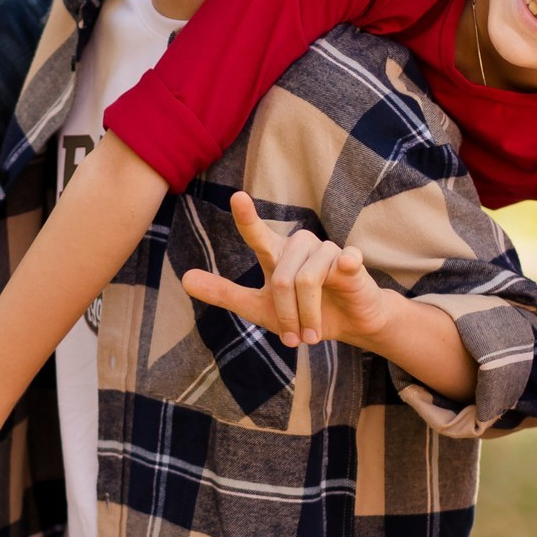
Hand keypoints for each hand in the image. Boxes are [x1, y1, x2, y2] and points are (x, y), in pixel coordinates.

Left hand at [179, 192, 394, 349]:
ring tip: (312, 334)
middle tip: (294, 339)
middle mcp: (299, 245)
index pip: (256, 235)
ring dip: (308, 316)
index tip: (237, 198)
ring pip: (306, 281)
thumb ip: (224, 293)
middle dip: (286, 316)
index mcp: (276, 254)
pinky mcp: (351, 259)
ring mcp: (326, 250)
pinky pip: (342, 262)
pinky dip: (342, 271)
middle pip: (281, 280)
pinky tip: (344, 273)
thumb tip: (184, 279)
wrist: (348, 325)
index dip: (247, 217)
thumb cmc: (302, 313)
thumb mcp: (258, 307)